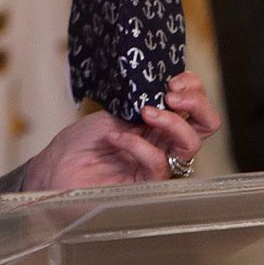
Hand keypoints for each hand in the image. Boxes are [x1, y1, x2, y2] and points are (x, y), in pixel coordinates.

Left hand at [23, 71, 221, 190]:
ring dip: (171, 122)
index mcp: (158, 122)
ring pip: (190, 145)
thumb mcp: (112, 112)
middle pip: (206, 125)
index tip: (174, 80)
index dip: (193, 89)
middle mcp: (163, 142)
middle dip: (197, 104)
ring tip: (145, 112)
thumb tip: (161, 86)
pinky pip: (158, 164)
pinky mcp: (146, 184)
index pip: (193, 105)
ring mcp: (157, 163)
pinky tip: (116, 138)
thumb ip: (138, 102)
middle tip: (171, 95)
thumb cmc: (81, 142)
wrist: (57, 167)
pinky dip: (138, 146)